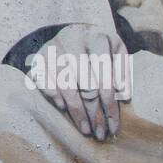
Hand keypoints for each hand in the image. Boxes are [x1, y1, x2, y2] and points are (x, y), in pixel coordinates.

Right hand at [26, 23, 130, 140]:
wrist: (73, 30)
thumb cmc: (99, 46)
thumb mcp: (116, 50)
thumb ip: (122, 70)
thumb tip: (124, 95)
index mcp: (95, 38)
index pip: (104, 77)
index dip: (109, 104)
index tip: (114, 126)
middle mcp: (72, 41)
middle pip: (84, 84)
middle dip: (93, 112)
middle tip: (100, 133)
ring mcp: (53, 49)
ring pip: (65, 86)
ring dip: (75, 112)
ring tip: (85, 129)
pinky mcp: (38, 58)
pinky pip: (44, 82)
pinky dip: (53, 96)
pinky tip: (63, 108)